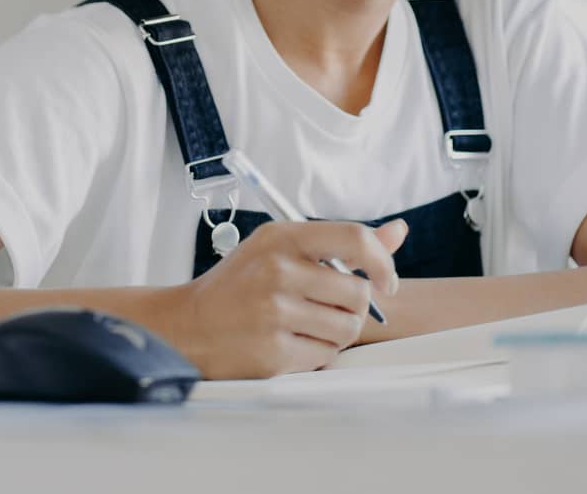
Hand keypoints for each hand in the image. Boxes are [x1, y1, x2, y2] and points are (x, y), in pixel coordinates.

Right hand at [157, 219, 408, 379]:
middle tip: (327, 307)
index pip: (354, 239)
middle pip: (359, 293)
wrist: (187, 326)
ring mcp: (274, 313)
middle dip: (353, 306)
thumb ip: (339, 243)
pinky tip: (289, 343)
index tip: (387, 282)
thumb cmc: (239, 284)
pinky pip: (325, 356)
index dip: (383, 262)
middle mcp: (277, 271)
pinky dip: (316, 354)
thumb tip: (398, 231)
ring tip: (306, 326)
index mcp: (281, 237)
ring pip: (348, 328)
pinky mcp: (274, 352)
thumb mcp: (279, 248)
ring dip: (337, 332)